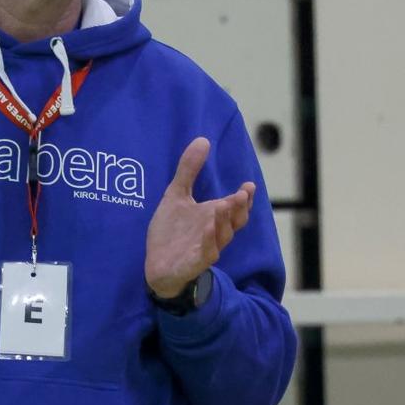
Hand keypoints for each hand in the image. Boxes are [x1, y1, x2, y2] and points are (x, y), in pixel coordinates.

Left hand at [145, 137, 254, 298]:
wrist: (156, 264)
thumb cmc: (172, 231)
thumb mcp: (176, 195)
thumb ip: (189, 170)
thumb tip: (202, 140)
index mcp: (213, 217)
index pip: (235, 208)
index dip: (244, 198)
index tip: (248, 185)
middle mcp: (213, 232)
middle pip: (234, 222)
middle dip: (239, 208)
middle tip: (242, 193)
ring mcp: (205, 248)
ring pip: (222, 236)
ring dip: (224, 221)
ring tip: (222, 205)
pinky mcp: (193, 263)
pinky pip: (205, 253)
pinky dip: (207, 241)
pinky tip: (206, 228)